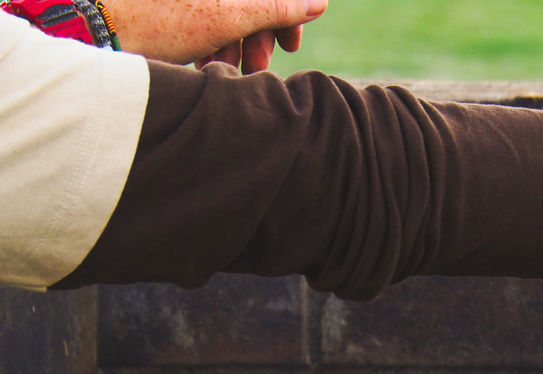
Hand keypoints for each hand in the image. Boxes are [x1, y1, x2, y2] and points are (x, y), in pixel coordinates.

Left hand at [110, 0, 327, 72]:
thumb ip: (276, 7)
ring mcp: (191, 2)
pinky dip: (213, 45)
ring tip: (225, 72)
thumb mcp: (229, 16)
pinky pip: (207, 25)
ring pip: (230, 17)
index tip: (292, 45)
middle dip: (258, 37)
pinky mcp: (175, 13)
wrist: (99, 31)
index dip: (289, 14)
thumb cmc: (161, 20)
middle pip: (252, 5)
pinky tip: (205, 66)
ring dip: (236, 47)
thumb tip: (317, 3)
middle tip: (257, 68)